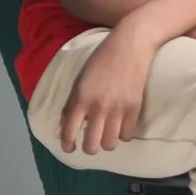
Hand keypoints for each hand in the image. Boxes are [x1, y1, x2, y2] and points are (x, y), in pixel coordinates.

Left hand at [55, 30, 155, 154]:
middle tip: (90, 142)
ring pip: (111, 144)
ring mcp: (118, 109)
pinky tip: (120, 126)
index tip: (69, 148)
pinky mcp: (135, 108)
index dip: (67, 145)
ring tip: (107, 134)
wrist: (130, 46)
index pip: (69, 132)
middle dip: (88, 148)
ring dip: (107, 142)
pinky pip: (128, 135)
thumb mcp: (79, 82)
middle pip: (91, 146)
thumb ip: (68, 108)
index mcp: (80, 98)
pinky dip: (122, 134)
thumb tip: (60, 132)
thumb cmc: (100, 61)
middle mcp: (98, 107)